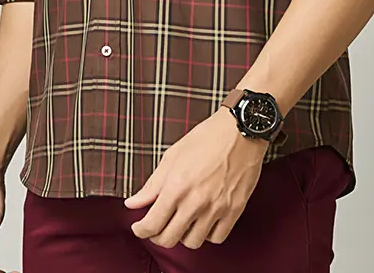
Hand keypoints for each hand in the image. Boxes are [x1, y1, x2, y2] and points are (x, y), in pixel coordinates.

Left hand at [123, 107, 267, 248]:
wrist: (240, 130)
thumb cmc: (207, 138)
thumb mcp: (173, 155)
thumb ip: (152, 184)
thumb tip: (133, 203)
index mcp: (176, 186)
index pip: (152, 225)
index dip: (140, 231)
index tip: (139, 228)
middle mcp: (195, 202)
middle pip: (169, 239)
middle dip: (157, 236)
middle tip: (157, 226)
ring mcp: (216, 209)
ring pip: (192, 242)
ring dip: (183, 235)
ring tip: (182, 222)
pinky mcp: (234, 211)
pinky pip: (216, 238)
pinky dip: (207, 234)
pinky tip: (204, 221)